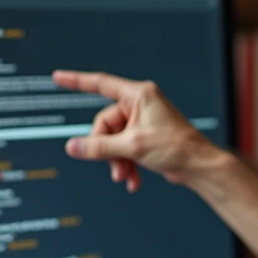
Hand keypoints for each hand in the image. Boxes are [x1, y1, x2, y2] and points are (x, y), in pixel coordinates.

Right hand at [53, 70, 224, 191]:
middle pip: (105, 124)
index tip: (59, 77)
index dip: (77, 81)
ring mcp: (142, 122)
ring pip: (114, 140)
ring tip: (125, 176)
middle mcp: (140, 105)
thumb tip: (73, 146)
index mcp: (139, 95)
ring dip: (117, 161)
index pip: (101, 84)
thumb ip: (99, 147)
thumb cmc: (177, 147)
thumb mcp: (133, 147)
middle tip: (115, 165)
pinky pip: (124, 149)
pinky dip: (127, 165)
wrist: (198, 166)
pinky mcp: (145, 138)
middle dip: (107, 149)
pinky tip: (133, 180)